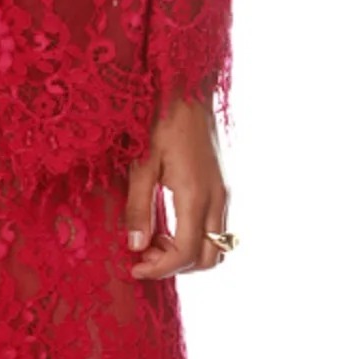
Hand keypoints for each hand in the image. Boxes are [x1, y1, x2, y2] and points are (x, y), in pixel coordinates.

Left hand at [123, 92, 230, 279]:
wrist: (187, 89)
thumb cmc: (160, 121)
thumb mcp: (141, 164)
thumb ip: (138, 207)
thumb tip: (135, 246)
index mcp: (195, 195)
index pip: (186, 253)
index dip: (160, 268)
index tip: (134, 268)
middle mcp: (217, 198)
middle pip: (209, 258)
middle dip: (177, 266)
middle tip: (145, 254)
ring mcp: (223, 193)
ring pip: (217, 245)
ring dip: (188, 253)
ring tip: (155, 238)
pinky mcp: (222, 186)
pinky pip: (216, 227)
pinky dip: (194, 237)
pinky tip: (168, 223)